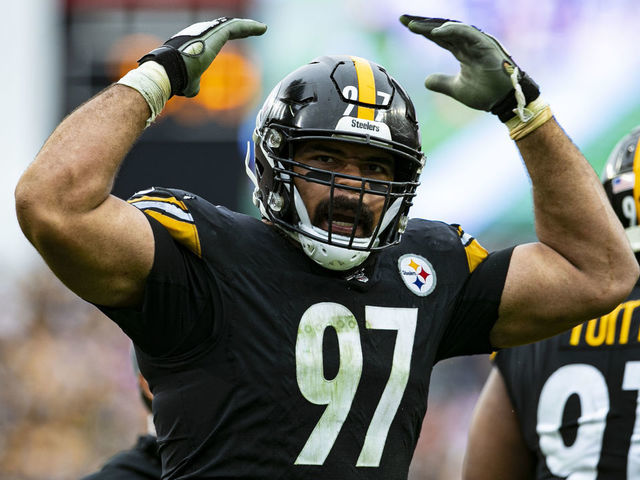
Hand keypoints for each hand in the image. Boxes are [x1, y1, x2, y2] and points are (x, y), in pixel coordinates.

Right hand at [139, 17, 266, 96]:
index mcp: (195, 42)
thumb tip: (193, 90)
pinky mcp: (215, 33)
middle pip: (224, 27)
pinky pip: (236, 27)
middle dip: (239, 28)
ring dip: (248, 26)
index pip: (214, 36)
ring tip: (262, 28)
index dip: (227, 34)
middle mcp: (200, 33)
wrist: (168, 71)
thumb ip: (194, 83)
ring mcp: (207, 31)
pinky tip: (262, 28)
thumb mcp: (188, 82)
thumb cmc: (176, 78)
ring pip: (231, 25)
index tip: (238, 35)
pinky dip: (250, 27)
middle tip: (253, 29)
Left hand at [399, 15, 538, 121]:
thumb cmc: (485, 93)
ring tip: (414, 25)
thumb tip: (426, 81)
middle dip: (423, 23)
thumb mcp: (456, 89)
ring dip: (433, 26)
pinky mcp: (485, 45)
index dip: (423, 31)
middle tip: (403, 18)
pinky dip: (452, 31)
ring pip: (452, 28)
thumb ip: (441, 83)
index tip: (405, 25)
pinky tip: (436, 32)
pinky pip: (467, 33)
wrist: (503, 101)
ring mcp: (477, 43)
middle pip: (442, 29)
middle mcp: (468, 44)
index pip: (439, 37)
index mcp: (462, 51)